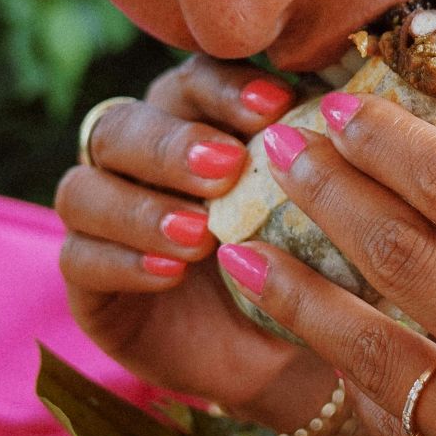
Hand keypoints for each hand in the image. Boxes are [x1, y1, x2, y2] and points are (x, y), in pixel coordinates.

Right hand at [56, 55, 332, 418]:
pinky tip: (172, 272)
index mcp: (193, 122)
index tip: (276, 105)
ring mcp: (101, 219)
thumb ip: (320, 160)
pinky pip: (78, 259)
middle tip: (228, 167)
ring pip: (85, 189)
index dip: (226, 88)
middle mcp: (135, 161)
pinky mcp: (86, 281)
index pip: (192, 81)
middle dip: (175, 144)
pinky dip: (124, 261)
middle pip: (125, 126)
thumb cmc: (304, 264)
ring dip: (142, 208)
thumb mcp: (319, 211)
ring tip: (201, 234)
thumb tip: (357, 107)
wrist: (284, 354)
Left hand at [212, 92, 435, 435]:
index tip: (339, 110)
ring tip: (246, 247)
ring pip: (371, 351)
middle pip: (402, 258)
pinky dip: (356, 380)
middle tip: (279, 157)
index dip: (385, 141)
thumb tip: (431, 188)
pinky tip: (325, 344)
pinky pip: (395, 434)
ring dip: (298, 290)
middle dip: (326, 193)